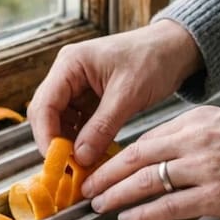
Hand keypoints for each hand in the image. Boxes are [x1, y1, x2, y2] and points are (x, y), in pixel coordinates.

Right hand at [28, 19, 202, 165]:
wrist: (174, 49)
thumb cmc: (153, 60)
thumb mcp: (128, 95)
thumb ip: (102, 127)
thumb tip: (79, 158)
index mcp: (70, 64)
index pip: (44, 104)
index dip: (46, 136)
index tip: (57, 163)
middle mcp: (67, 74)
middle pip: (46, 114)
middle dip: (55, 143)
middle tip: (67, 170)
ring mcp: (77, 87)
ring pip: (61, 122)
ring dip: (69, 145)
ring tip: (82, 168)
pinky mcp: (89, 99)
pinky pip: (78, 124)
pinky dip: (83, 141)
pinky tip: (92, 157)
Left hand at [81, 106, 219, 219]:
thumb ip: (194, 134)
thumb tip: (165, 150)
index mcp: (196, 120)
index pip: (146, 138)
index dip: (119, 156)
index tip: (103, 166)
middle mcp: (194, 141)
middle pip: (136, 157)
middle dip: (106, 174)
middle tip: (87, 186)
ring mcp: (204, 168)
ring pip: (146, 181)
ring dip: (117, 194)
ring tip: (99, 204)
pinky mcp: (217, 195)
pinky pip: (169, 205)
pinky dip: (144, 213)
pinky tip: (128, 219)